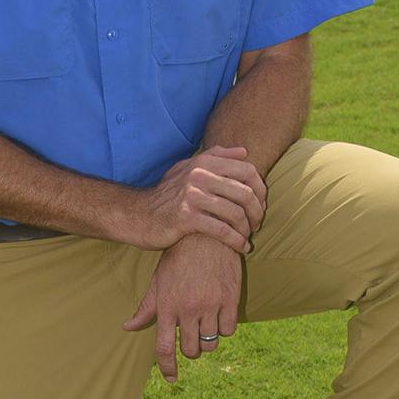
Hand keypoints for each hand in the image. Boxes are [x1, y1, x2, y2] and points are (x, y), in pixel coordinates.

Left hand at [122, 235, 242, 383]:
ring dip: (208, 339)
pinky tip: (219, 313)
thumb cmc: (178, 258)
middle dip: (191, 349)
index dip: (168, 367)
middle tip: (191, 337)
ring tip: (205, 323)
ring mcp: (210, 305)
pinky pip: (228, 330)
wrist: (206, 234)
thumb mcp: (159, 281)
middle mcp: (188, 309)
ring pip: (211, 342)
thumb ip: (146, 307)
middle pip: (191, 349)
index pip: (164, 347)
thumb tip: (127, 328)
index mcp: (167, 305)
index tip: (171, 379)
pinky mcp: (230, 299)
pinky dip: (224, 327)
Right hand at [130, 145, 266, 251]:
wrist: (137, 215)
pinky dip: (236, 241)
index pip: (247, 171)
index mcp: (203, 162)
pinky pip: (221, 230)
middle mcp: (199, 175)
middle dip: (257, 212)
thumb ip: (215, 157)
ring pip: (236, 213)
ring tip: (248, 237)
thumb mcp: (187, 168)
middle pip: (245, 193)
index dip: (261, 189)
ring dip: (247, 229)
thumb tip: (243, 151)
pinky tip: (241, 247)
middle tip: (257, 225)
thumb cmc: (167, 195)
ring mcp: (192, 195)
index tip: (261, 205)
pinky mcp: (186, 217)